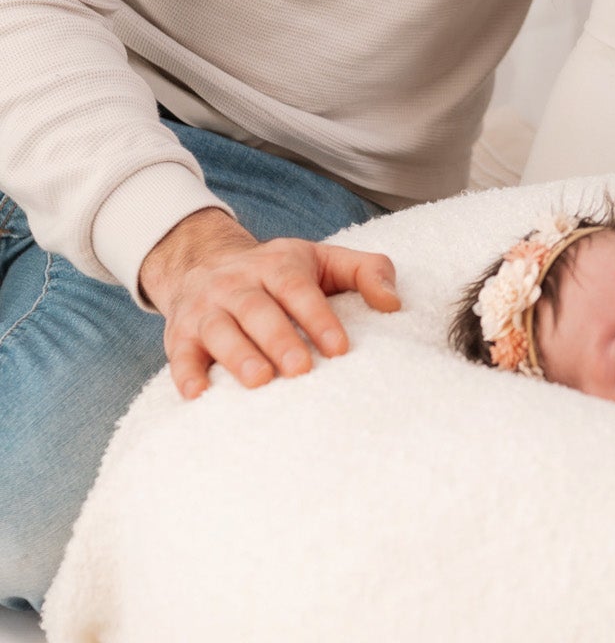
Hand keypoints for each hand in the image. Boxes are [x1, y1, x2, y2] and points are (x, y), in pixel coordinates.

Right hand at [140, 207, 401, 399]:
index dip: (318, 317)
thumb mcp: (324, 259)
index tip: (339, 349)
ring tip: (260, 380)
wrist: (204, 260)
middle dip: (278, 338)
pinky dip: (186, 375)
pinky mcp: (180, 335)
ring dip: (238, 355)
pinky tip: (199, 395)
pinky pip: (180, 355)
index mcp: (277, 264)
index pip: (298, 288)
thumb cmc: (279, 271)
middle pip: (257, 308)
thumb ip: (367, 271)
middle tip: (300, 369)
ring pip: (220, 329)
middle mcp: (238, 283)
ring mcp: (206, 308)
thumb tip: (394, 304)